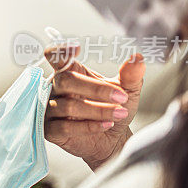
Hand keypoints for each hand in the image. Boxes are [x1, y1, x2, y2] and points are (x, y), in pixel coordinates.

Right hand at [44, 45, 144, 170]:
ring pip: (68, 106)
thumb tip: (138, 58)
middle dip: (96, 89)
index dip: (60, 50)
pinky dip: (89, 126)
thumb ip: (130, 75)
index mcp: (70, 72)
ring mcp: (50, 109)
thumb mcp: (127, 90)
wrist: (112, 139)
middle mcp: (55, 88)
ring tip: (120, 114)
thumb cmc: (114, 108)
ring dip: (98, 110)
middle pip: (65, 80)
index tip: (76, 48)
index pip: (55, 56)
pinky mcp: (50, 131)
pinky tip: (106, 125)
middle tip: (121, 98)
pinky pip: (64, 127)